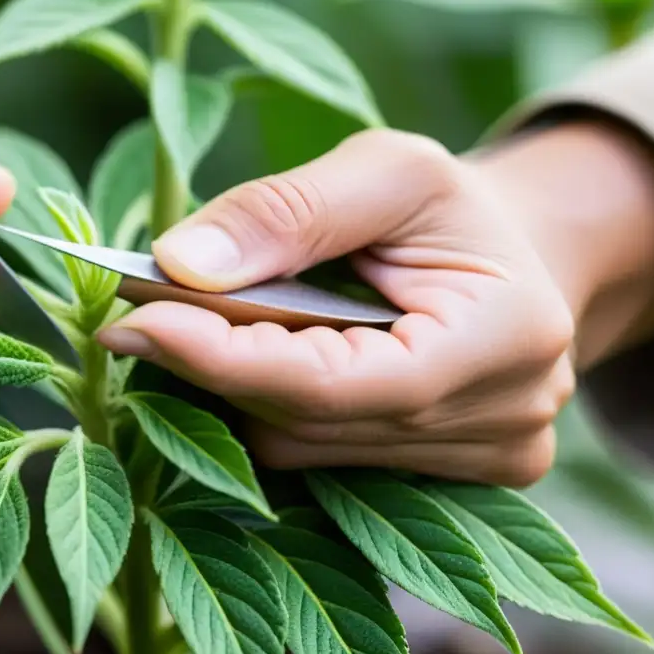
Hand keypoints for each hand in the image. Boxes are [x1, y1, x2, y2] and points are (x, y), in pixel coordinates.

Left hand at [98, 128, 581, 486]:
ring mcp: (478, 466)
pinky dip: (268, 407)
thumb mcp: (387, 168)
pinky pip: (317, 458)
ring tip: (198, 324)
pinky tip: (253, 359)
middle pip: (307, 421)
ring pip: (299, 447)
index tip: (133, 320)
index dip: (226, 358)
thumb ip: (289, 210)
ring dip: (235, 386)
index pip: (337, 383)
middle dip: (213, 363)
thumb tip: (181, 264)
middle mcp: (501, 426)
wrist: (519, 264)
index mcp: (505, 339)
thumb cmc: (454, 209)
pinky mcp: (449, 484)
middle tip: (141, 310)